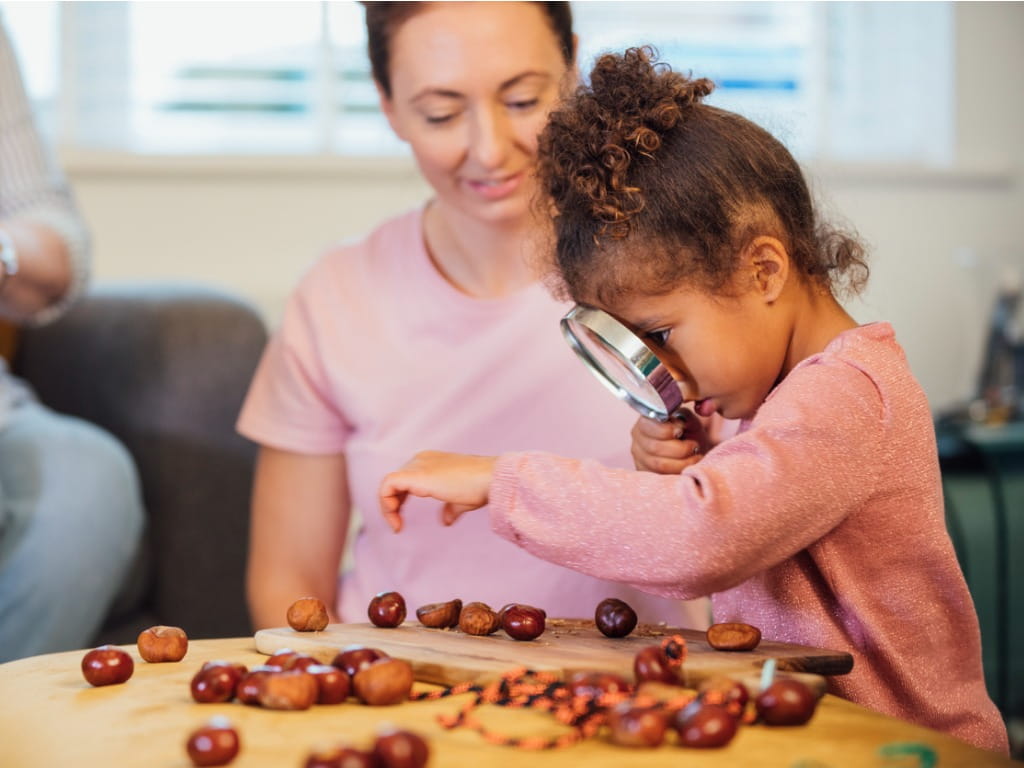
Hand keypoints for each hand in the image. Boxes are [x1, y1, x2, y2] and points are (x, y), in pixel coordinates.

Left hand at [379, 451, 496, 531]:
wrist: (489, 478)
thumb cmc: (481, 486)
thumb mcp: (462, 499)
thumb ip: (450, 508)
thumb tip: (445, 520)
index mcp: (432, 462)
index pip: (406, 479)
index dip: (401, 500)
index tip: (403, 519)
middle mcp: (422, 460)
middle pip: (396, 482)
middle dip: (393, 505)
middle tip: (398, 525)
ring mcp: (418, 465)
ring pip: (389, 484)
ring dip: (388, 507)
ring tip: (396, 525)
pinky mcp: (415, 475)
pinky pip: (388, 486)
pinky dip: (386, 504)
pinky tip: (396, 520)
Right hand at [631, 411, 706, 473]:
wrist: (691, 447)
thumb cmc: (688, 431)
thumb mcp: (687, 419)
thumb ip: (683, 417)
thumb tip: (679, 424)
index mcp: (644, 422)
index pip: (648, 427)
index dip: (666, 430)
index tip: (681, 431)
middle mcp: (637, 440)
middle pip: (655, 447)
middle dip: (680, 448)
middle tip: (694, 445)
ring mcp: (640, 459)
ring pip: (660, 464)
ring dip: (683, 461)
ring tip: (696, 456)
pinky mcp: (647, 474)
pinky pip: (662, 477)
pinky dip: (680, 472)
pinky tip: (690, 466)